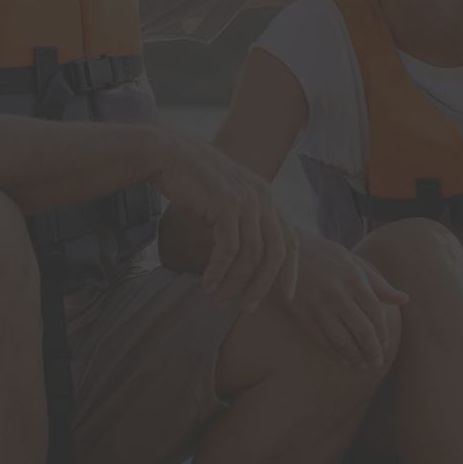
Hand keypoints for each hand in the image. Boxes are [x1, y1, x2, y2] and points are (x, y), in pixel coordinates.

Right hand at [146, 129, 298, 311]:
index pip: (291, 243)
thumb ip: (246, 224)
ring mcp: (247, 200)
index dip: (290, 273)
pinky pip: (227, 249)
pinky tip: (206, 283)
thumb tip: (253, 263)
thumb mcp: (231, 202)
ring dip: (234, 283)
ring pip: (250, 256)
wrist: (171, 155)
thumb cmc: (197, 183)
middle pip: (275, 255)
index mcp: (270, 199)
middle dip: (261, 286)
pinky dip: (218, 271)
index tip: (285, 298)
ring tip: (218, 298)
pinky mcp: (226, 204)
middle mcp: (265, 198)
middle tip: (246, 308)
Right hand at [281, 238, 408, 369]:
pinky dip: (336, 355)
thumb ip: (378, 283)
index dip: (383, 333)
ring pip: (343, 341)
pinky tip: (344, 361)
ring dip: (356, 358)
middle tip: (377, 362)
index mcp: (353, 278)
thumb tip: (404, 299)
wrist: (281, 253)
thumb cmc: (321, 255)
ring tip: (363, 367)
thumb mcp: (351, 261)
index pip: (376, 313)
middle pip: (363, 331)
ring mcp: (318, 307)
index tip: (385, 345)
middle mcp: (337, 294)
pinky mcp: (302, 316)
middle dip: (373, 351)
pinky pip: (323, 342)